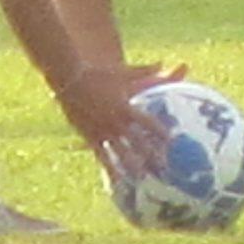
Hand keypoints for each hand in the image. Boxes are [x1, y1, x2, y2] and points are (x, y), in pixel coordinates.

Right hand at [55, 59, 183, 179]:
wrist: (70, 80)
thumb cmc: (97, 74)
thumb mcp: (122, 72)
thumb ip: (144, 71)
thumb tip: (162, 63)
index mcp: (126, 106)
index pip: (148, 123)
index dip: (161, 133)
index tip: (172, 142)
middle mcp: (116, 121)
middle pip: (138, 142)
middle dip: (152, 155)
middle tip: (164, 167)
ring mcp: (103, 131)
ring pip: (122, 153)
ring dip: (134, 166)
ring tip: (144, 179)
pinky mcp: (90, 137)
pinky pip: (102, 156)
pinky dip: (111, 169)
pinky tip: (117, 181)